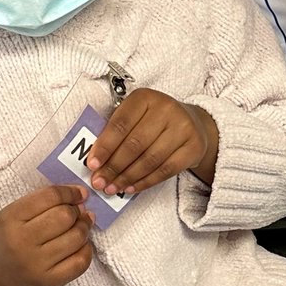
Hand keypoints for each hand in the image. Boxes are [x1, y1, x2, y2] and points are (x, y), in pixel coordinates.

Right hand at [0, 184, 92, 285]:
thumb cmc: (7, 240)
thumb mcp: (13, 213)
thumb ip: (43, 200)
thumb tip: (80, 196)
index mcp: (11, 219)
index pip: (50, 196)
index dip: (70, 192)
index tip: (79, 193)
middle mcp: (22, 243)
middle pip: (65, 216)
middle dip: (77, 210)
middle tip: (77, 211)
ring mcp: (37, 265)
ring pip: (76, 237)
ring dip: (84, 227)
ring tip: (81, 225)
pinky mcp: (49, 283)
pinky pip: (80, 262)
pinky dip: (86, 249)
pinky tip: (80, 244)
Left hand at [86, 88, 218, 194]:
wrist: (192, 123)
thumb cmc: (154, 121)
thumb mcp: (136, 115)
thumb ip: (117, 132)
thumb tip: (96, 160)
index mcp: (145, 97)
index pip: (121, 123)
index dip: (105, 146)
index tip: (92, 165)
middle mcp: (166, 108)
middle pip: (135, 143)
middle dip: (113, 166)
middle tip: (99, 182)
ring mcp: (183, 127)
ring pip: (150, 159)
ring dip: (127, 177)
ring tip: (112, 188)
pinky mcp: (194, 146)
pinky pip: (166, 170)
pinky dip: (145, 182)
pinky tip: (131, 188)